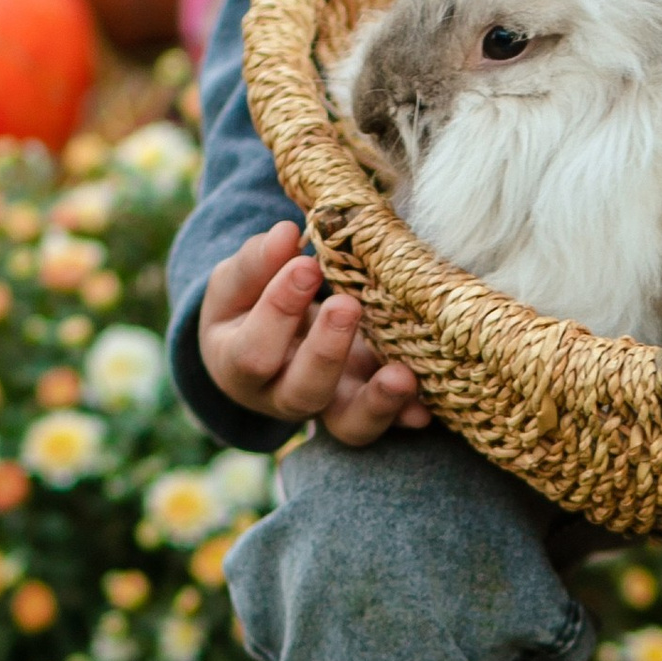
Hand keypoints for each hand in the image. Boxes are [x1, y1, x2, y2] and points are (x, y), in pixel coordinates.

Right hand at [197, 220, 431, 446]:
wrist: (264, 340)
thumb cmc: (248, 304)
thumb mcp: (239, 282)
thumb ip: (257, 263)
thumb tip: (285, 235)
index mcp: (237, 365)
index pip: (254, 351)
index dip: (278, 310)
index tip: (305, 264)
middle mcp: (282, 396)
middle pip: (303, 392)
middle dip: (327, 351)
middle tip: (348, 305)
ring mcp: (328, 406)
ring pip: (348, 425)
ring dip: (377, 403)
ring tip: (401, 377)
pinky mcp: (364, 406)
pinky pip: (385, 421)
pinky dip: (405, 415)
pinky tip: (424, 411)